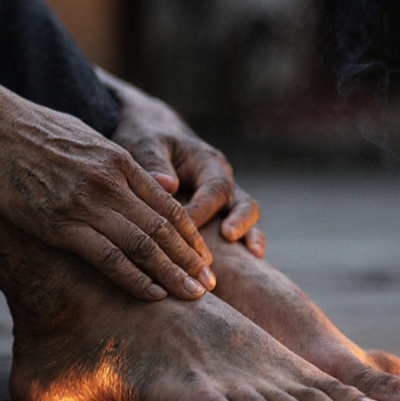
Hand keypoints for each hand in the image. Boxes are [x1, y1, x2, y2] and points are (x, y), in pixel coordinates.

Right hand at [0, 91, 214, 300]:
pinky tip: (153, 295)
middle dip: (191, 260)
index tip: (205, 257)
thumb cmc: (27, 130)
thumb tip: (125, 177)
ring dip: (173, 274)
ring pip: (144, 245)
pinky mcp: (60, 223)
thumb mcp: (82, 138)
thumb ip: (109, 163)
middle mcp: (111, 182)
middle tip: (211, 286)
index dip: (190, 235)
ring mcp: (87, 203)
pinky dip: (135, 279)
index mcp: (119, 161)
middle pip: (164, 228)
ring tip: (194, 296)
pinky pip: (108, 257)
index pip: (168, 204)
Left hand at [98, 68, 265, 258]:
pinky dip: (242, 247)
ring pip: (247, 217)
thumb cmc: (147, 138)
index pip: (214, 188)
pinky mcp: (217, 215)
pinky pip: (236, 231)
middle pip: (243, 201)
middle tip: (229, 236)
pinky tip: (247, 267)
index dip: (202, 209)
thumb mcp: (146, 143)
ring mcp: (223, 200)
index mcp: (207, 162)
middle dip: (240, 220)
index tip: (183, 227)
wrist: (150, 133)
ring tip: (253, 256)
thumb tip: (168, 185)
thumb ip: (154, 162)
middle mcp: (221, 181)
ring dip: (250, 236)